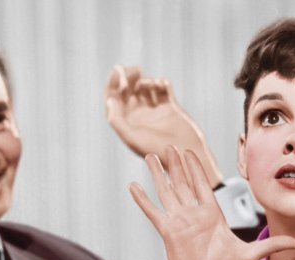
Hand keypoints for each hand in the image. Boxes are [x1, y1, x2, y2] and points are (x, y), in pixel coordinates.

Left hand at [105, 65, 223, 186]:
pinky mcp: (169, 105)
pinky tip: (162, 85)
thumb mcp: (132, 138)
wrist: (185, 153)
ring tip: (151, 85)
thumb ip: (117, 120)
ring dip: (146, 81)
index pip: (114, 97)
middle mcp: (138, 115)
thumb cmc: (156, 150)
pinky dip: (161, 82)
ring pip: (145, 86)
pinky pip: (162, 88)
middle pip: (128, 88)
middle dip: (129, 77)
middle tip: (135, 70)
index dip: (114, 82)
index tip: (118, 70)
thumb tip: (109, 100)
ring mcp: (154, 109)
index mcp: (126, 122)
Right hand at [130, 146, 294, 259]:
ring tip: (151, 156)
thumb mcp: (252, 254)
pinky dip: (142, 199)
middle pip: (183, 183)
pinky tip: (133, 186)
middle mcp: (193, 215)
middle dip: (177, 164)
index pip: (202, 185)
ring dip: (159, 174)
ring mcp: (179, 222)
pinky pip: (153, 211)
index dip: (195, 168)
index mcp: (210, 216)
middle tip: (170, 146)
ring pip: (167, 191)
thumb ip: (272, 245)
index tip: (189, 152)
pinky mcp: (168, 231)